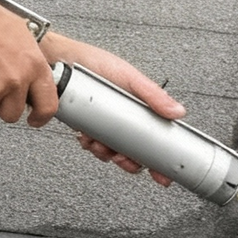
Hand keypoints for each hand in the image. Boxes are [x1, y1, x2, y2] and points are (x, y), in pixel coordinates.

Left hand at [40, 32, 183, 185]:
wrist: (59, 62)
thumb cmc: (93, 62)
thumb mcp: (128, 76)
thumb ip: (153, 95)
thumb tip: (177, 112)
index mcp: (139, 106)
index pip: (156, 136)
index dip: (160, 158)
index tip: (162, 175)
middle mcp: (124, 116)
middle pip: (134, 150)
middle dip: (129, 160)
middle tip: (125, 159)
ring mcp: (105, 122)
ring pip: (112, 151)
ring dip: (107, 152)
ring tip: (101, 142)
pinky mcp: (88, 125)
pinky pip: (92, 145)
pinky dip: (90, 145)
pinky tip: (88, 136)